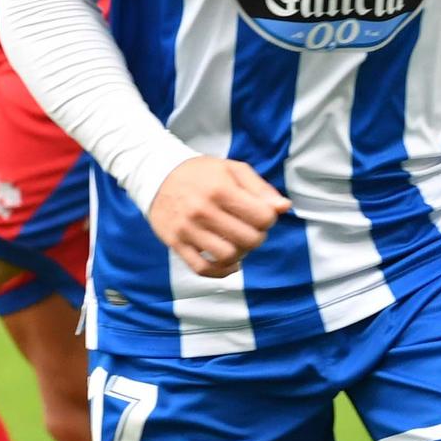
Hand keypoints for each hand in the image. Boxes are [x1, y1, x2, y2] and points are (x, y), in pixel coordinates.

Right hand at [148, 156, 289, 278]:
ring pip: (227, 256)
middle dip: (257, 237)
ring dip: (240, 254)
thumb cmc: (201, 173)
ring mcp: (188, 229)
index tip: (260, 214)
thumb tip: (284, 207)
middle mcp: (203, 210)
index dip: (268, 219)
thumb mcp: (232, 169)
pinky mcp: (176, 243)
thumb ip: (260, 188)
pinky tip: (228, 262)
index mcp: (221, 189)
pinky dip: (221, 271)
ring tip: (238, 243)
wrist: (156, 175)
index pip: (263, 218)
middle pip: (249, 240)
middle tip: (250, 229)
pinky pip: (202, 268)